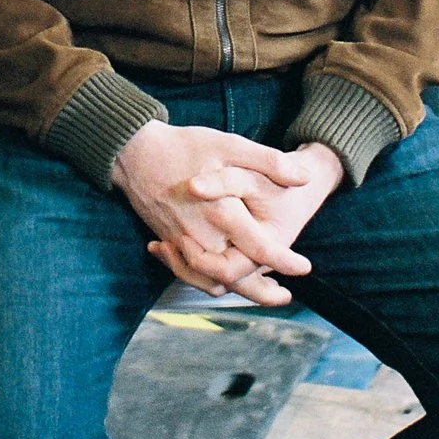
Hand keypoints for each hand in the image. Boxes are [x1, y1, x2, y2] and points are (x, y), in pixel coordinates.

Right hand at [111, 125, 343, 306]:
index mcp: (221, 213)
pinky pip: (192, 274)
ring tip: (263, 293)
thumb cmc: (185, 146)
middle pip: (236, 278)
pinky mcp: (170, 243)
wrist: (134, 152)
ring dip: (239, 292)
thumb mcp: (230, 144)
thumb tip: (303, 179)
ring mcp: (182, 243)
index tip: (304, 267)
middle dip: (263, 292)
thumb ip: (269, 162)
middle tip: (286, 294)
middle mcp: (201, 236)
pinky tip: (225, 278)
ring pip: (213, 282)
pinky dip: (210, 282)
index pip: (259, 249)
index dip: (284, 262)